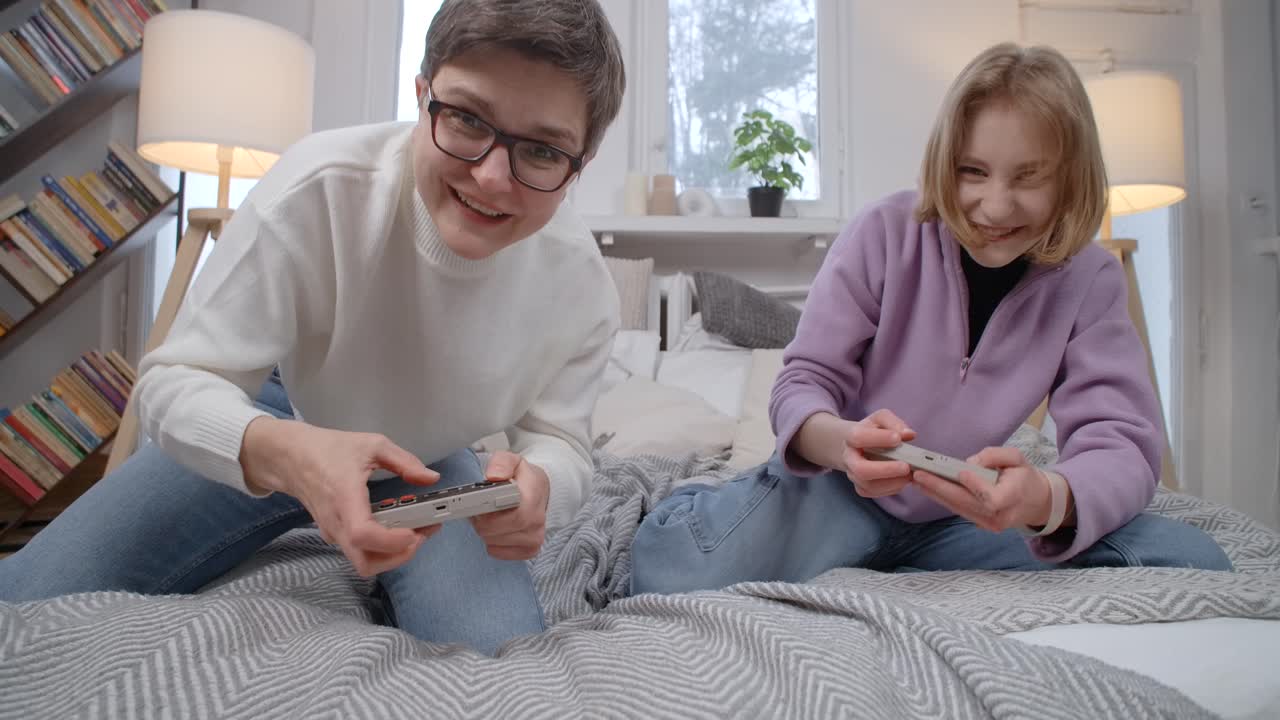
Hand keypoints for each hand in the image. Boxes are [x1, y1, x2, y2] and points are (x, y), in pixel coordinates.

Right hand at [240, 416, 441, 575]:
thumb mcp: (372, 445)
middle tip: (421, 534)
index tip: (413, 532)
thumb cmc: (328, 450)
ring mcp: (333, 532)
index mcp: (344, 498)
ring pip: (363, 562)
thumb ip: (404, 461)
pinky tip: (396, 527)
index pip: (363, 535)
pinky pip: (359, 552)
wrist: (291, 457)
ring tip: (413, 531)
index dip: (391, 542)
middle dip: (399, 556)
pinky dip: (381, 548)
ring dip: (392, 555)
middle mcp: (336, 522)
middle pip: (366, 563)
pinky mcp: (334, 534)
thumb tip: (430, 477)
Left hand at [470, 451, 549, 560]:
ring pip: (493, 542)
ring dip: (485, 530)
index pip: (510, 515)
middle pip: (494, 531)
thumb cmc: (523, 479)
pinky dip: (491, 542)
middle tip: (480, 509)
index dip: (488, 513)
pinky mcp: (529, 551)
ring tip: (490, 516)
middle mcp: (537, 521)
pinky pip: (497, 552)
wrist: (539, 492)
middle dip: (480, 520)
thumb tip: (494, 475)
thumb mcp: (512, 461)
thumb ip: (502, 463)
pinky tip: (497, 529)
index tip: (478, 505)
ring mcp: (535, 538)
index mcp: (533, 497)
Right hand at [843, 408, 916, 497]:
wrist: (857, 447)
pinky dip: (891, 489)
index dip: (878, 438)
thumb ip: (894, 423)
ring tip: (910, 475)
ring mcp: (853, 475)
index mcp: (851, 437)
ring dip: (892, 482)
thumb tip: (909, 434)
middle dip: (885, 470)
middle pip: (860, 469)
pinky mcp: (861, 487)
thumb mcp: (881, 419)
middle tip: (906, 466)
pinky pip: (874, 493)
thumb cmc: (872, 431)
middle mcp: (849, 458)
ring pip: (868, 485)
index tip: (898, 439)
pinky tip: (903, 480)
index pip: (858, 437)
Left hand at [911, 447, 1057, 531]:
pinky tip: (928, 487)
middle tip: (919, 475)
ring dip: (936, 493)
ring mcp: (988, 523)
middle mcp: (999, 516)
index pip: (991, 497)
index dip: (976, 486)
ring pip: (958, 507)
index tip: (961, 472)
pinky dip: (943, 498)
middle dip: (940, 488)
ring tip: (917, 480)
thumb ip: (995, 456)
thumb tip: (970, 463)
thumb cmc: (1025, 477)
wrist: (1036, 502)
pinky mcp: (980, 524)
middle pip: (966, 503)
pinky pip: (959, 510)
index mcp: (1013, 498)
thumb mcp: (1017, 458)